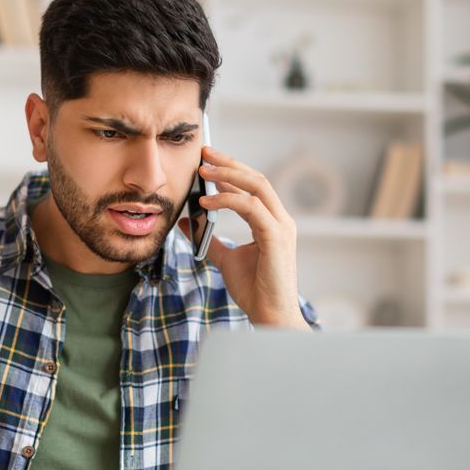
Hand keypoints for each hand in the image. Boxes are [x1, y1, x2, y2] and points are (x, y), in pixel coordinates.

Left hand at [178, 146, 309, 329]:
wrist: (270, 316)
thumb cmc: (255, 290)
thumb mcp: (226, 259)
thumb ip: (210, 239)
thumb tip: (188, 221)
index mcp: (272, 223)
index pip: (253, 186)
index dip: (231, 170)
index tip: (207, 160)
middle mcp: (281, 220)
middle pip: (257, 179)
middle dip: (229, 163)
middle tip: (204, 153)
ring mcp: (281, 228)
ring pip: (258, 187)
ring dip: (228, 175)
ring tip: (202, 171)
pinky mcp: (276, 238)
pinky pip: (251, 208)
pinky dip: (228, 200)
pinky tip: (206, 202)